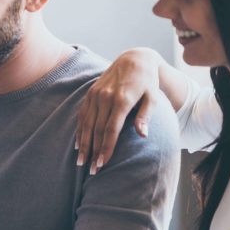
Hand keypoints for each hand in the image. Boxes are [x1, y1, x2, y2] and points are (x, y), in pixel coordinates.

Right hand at [75, 48, 161, 174]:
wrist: (134, 59)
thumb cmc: (147, 82)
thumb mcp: (152, 97)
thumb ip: (145, 116)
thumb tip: (142, 135)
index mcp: (121, 100)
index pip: (111, 130)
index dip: (106, 148)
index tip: (103, 164)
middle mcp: (105, 98)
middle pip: (96, 130)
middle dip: (93, 152)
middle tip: (92, 170)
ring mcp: (95, 95)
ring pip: (86, 124)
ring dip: (83, 144)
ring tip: (81, 162)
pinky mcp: (90, 94)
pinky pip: (82, 115)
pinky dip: (79, 131)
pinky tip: (77, 145)